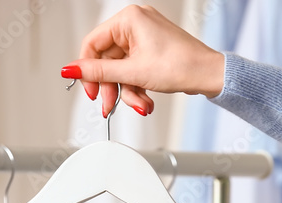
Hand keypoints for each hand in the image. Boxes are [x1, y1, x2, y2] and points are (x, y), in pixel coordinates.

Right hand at [62, 5, 225, 116]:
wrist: (209, 74)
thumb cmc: (182, 66)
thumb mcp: (133, 73)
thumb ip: (99, 72)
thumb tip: (71, 69)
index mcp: (129, 19)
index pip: (93, 43)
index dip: (87, 70)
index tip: (89, 90)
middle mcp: (135, 24)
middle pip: (107, 60)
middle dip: (111, 86)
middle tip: (110, 105)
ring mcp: (143, 38)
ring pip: (120, 69)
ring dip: (126, 91)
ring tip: (139, 105)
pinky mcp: (151, 51)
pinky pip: (133, 70)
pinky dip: (136, 87)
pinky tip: (145, 100)